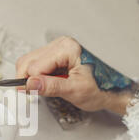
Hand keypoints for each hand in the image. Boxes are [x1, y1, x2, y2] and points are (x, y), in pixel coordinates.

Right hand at [16, 37, 134, 114]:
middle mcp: (61, 45)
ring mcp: (57, 49)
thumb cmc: (100, 88)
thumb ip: (51, 87)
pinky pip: (35, 64)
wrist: (111, 90)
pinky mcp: (55, 55)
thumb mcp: (75, 91)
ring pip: (28, 62)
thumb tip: (30, 83)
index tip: (30, 94)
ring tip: (45, 88)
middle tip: (33, 93)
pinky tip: (47, 83)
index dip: (30, 82)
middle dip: (27, 79)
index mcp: (67, 49)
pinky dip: (36, 76)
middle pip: (27, 61)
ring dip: (31, 78)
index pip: (34, 65)